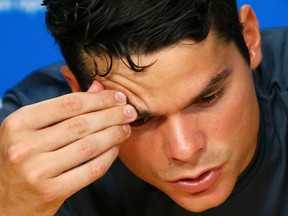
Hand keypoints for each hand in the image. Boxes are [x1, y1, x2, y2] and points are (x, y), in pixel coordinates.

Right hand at [0, 81, 136, 214]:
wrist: (4, 199)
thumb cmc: (21, 156)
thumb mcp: (32, 128)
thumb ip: (64, 107)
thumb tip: (97, 87)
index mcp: (19, 123)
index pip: (69, 104)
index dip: (99, 99)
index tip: (118, 97)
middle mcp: (25, 146)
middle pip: (81, 124)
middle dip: (112, 115)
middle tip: (129, 111)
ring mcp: (37, 171)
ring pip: (89, 146)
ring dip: (114, 135)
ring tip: (126, 128)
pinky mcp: (51, 192)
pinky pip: (91, 170)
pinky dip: (108, 157)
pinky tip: (116, 148)